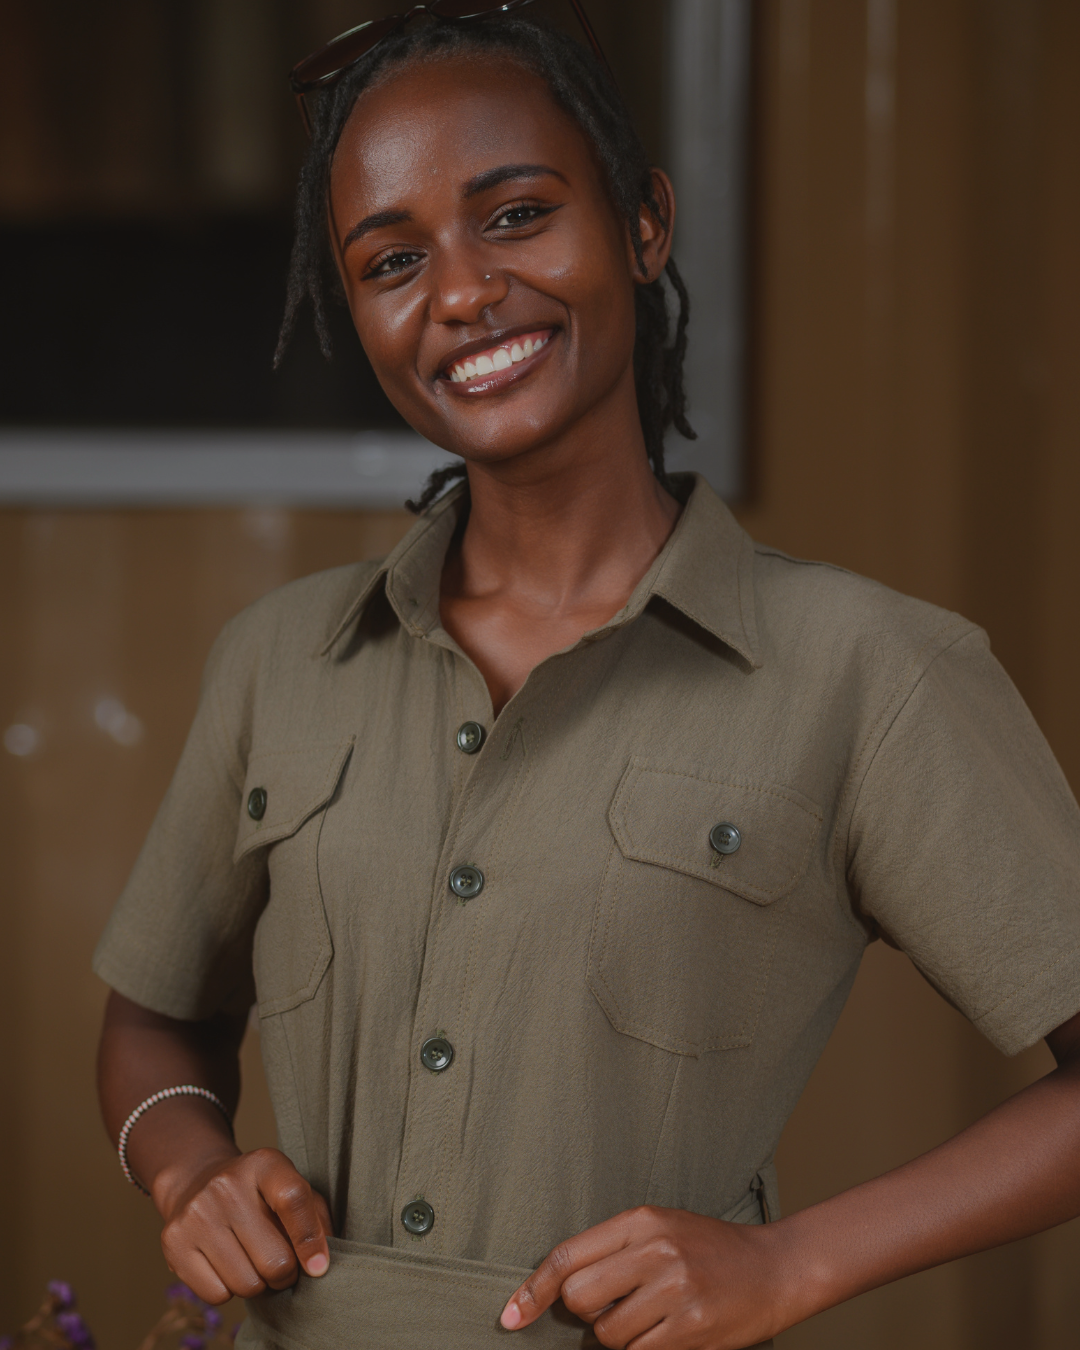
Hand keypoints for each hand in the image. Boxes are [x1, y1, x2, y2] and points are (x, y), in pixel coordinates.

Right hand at [157, 1148, 332, 1305]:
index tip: (319, 1268)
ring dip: (258, 1284)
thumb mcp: (290, 1186)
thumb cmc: (258, 1193)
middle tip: (282, 1265)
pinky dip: (228, 1290)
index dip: (310, 1239)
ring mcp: (196, 1213)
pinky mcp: (174, 1242)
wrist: (198, 1180)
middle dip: (285, 1274)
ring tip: (253, 1262)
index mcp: (264, 1163)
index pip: (293, 1200)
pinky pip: (217, 1295)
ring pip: (247, 1284)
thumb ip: (315, 1217)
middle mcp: (226, 1185)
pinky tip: (227, 1266)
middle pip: (273, 1259)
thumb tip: (321, 1263)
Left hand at [500, 1206, 793, 1348]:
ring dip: (621, 1338)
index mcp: (641, 1221)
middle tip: (617, 1307)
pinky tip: (670, 1333)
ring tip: (654, 1318)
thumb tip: (560, 1289)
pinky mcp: (691, 1329)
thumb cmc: (711, 1249)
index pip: (568, 1256)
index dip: (533, 1290)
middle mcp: (655, 1251)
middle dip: (586, 1315)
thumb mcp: (661, 1229)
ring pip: (609, 1335)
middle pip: (580, 1298)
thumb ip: (614, 1251)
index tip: (511, 1315)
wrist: (776, 1268)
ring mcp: (675, 1290)